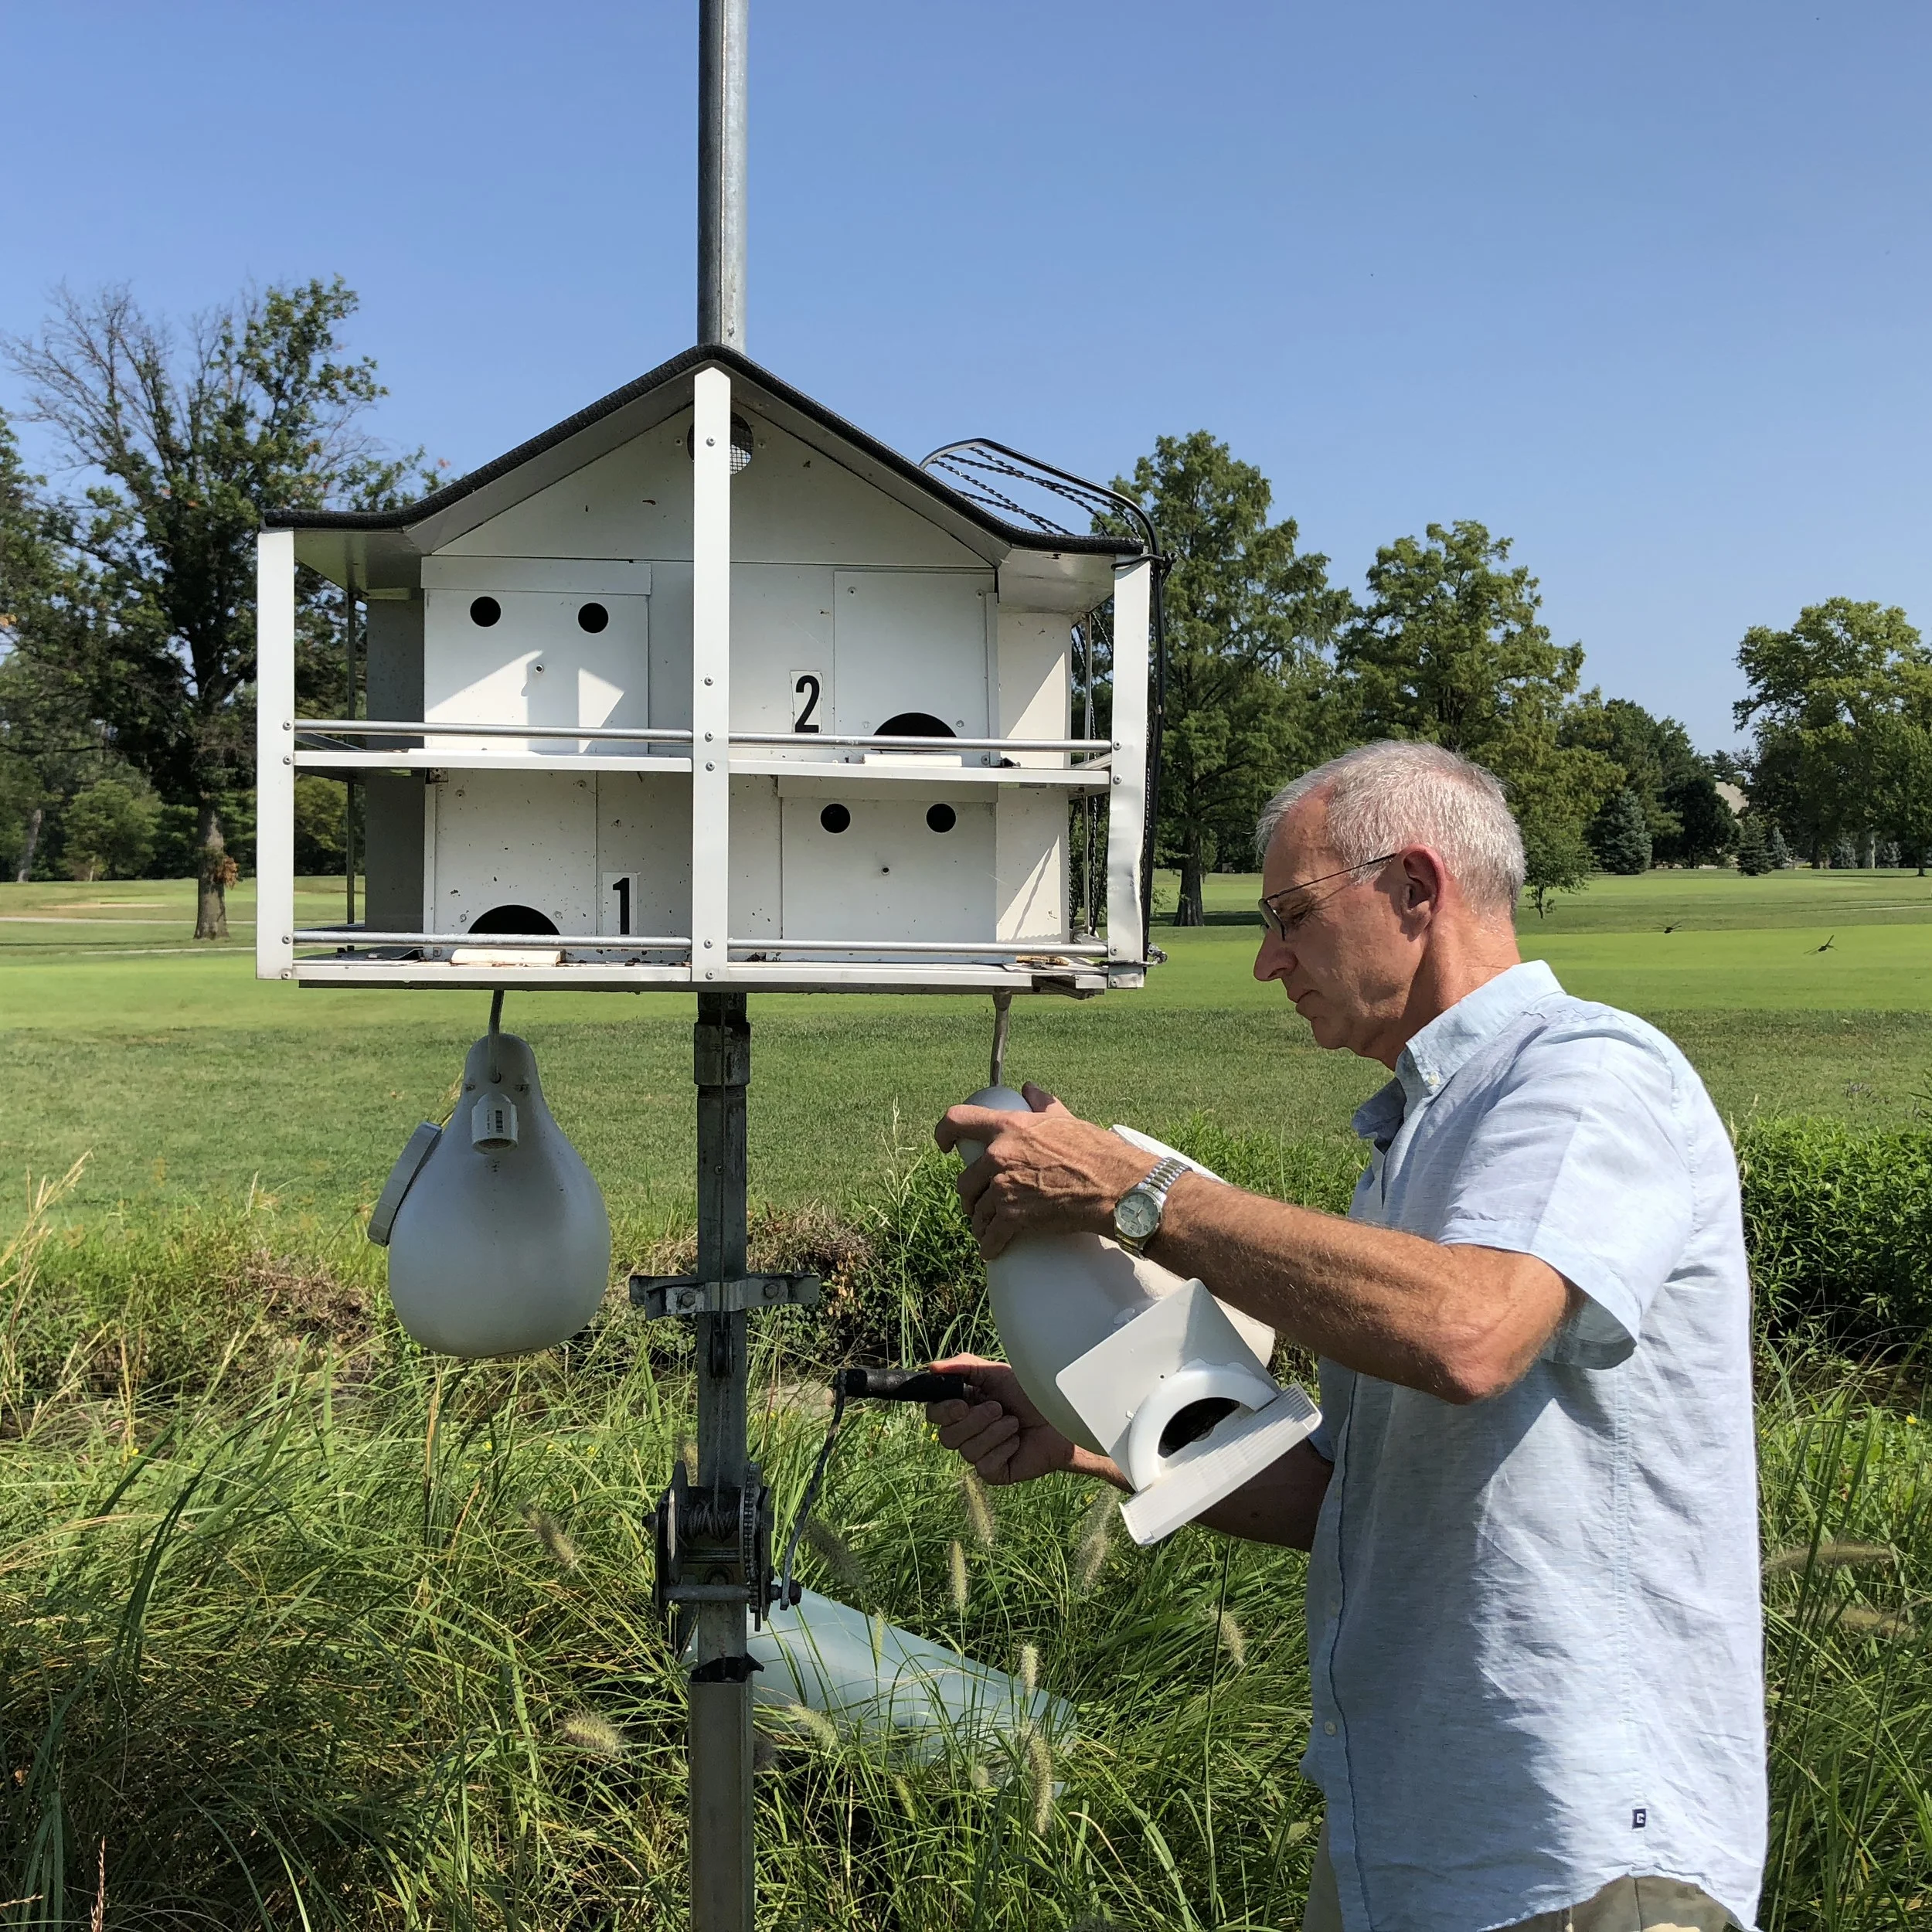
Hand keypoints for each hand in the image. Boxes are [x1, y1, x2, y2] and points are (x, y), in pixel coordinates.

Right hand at [924, 1354, 1078, 1486]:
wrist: (1060, 1418)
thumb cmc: (1030, 1394)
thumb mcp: (996, 1373)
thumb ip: (964, 1366)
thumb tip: (932, 1367)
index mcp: (963, 1407)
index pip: (934, 1414)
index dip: (943, 1411)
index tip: (962, 1404)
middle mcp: (967, 1433)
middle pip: (946, 1436)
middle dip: (975, 1421)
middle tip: (999, 1408)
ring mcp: (979, 1454)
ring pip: (967, 1451)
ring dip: (995, 1432)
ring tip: (1014, 1422)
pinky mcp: (994, 1472)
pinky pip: (985, 1466)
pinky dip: (1003, 1449)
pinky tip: (1017, 1442)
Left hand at [934, 1081, 1155, 1257]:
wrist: (1113, 1187)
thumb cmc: (1095, 1151)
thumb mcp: (1065, 1120)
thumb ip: (1043, 1103)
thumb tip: (1030, 1089)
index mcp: (1008, 1128)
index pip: (957, 1121)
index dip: (943, 1133)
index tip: (943, 1145)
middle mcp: (999, 1156)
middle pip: (965, 1180)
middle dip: (970, 1194)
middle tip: (980, 1201)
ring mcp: (1004, 1188)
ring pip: (977, 1211)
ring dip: (980, 1222)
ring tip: (988, 1227)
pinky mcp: (1013, 1218)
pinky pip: (991, 1237)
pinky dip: (990, 1246)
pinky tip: (992, 1250)